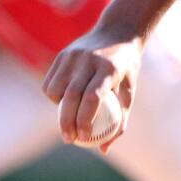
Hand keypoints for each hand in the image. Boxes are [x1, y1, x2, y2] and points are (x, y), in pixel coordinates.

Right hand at [42, 27, 144, 153]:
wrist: (118, 31)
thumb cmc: (126, 68)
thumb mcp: (130, 91)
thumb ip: (120, 120)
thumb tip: (104, 149)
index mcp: (109, 68)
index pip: (92, 97)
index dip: (85, 120)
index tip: (83, 138)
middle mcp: (89, 61)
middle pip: (71, 97)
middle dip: (67, 123)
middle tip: (69, 139)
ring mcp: (73, 56)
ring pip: (55, 90)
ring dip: (59, 109)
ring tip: (68, 118)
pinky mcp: (62, 55)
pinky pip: (50, 82)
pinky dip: (53, 96)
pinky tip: (63, 102)